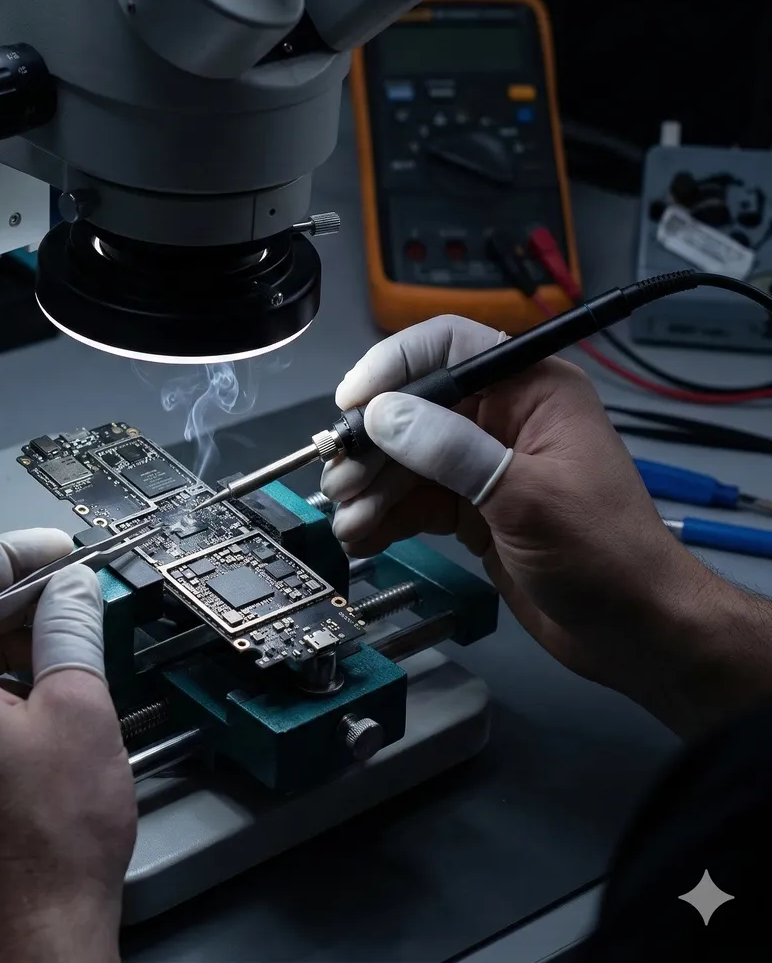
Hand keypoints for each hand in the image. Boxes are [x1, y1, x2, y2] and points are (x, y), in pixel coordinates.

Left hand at [0, 529, 134, 962]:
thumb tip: (69, 590)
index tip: (50, 552)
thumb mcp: (77, 711)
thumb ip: (69, 630)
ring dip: (2, 648)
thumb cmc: (47, 846)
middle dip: (11, 603)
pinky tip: (39, 698)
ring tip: (65, 646)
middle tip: (69, 595)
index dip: (8, 555)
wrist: (31, 943)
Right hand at [322, 315, 771, 737]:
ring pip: (406, 458)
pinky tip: (364, 536)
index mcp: (532, 390)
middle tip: (342, 480)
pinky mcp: (472, 508)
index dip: (394, 365)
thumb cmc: (606, 555)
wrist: (636, 632)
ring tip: (351, 521)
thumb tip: (384, 414)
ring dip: (372, 488)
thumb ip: (452, 451)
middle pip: (415, 408)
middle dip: (373, 446)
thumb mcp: (527, 498)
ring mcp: (484, 464)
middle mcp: (504, 417)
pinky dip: (385, 516)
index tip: (352, 402)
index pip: (449, 347)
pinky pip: (414, 499)